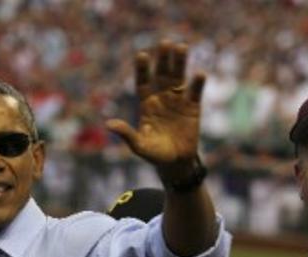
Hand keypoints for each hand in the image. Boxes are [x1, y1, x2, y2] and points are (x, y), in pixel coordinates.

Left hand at [106, 40, 203, 175]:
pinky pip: (195, 92)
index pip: (143, 82)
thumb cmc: (154, 153)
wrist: (175, 162)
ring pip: (178, 77)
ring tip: (181, 47)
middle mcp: (161, 97)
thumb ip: (127, 134)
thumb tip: (109, 124)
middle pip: (162, 74)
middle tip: (164, 43)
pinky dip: (197, 83)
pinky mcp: (193, 107)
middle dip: (162, 59)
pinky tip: (199, 74)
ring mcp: (178, 100)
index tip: (141, 55)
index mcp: (146, 103)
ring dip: (180, 62)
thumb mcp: (139, 145)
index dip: (142, 69)